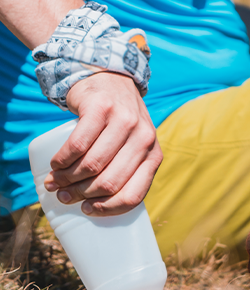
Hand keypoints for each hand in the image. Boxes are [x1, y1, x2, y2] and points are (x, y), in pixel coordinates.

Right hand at [43, 72, 162, 215]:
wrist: (110, 79)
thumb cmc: (119, 123)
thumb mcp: (134, 146)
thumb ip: (127, 170)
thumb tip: (96, 204)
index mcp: (154, 155)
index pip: (134, 194)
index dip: (108, 208)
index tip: (88, 210)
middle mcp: (144, 138)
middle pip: (109, 182)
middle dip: (81, 194)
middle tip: (63, 195)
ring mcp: (124, 121)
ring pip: (92, 165)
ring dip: (67, 179)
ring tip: (55, 181)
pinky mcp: (102, 108)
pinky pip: (78, 145)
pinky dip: (62, 160)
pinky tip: (56, 164)